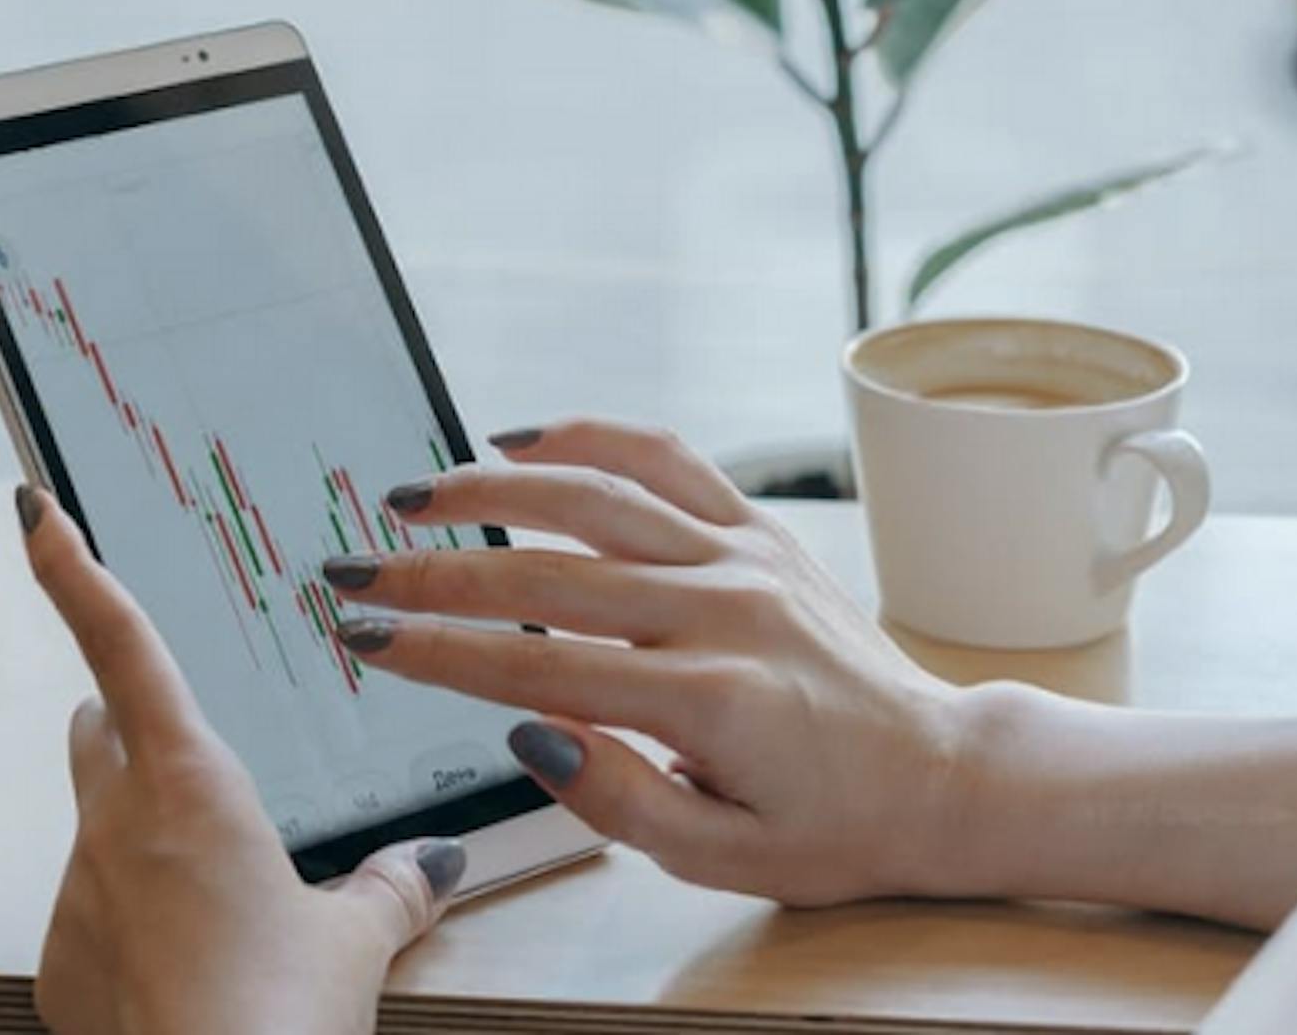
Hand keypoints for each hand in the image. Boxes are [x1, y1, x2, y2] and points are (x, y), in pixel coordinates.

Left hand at [17, 484, 471, 1034]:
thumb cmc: (281, 1020)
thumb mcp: (356, 944)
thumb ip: (387, 890)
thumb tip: (426, 866)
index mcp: (188, 783)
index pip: (119, 643)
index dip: (71, 569)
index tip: (33, 513)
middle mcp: (114, 823)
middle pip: (97, 732)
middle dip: (129, 727)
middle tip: (190, 761)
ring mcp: (76, 895)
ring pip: (98, 836)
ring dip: (145, 848)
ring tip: (223, 918)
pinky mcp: (58, 967)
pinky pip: (90, 924)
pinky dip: (132, 934)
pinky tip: (187, 983)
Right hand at [327, 421, 973, 906]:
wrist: (944, 775)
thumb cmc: (832, 828)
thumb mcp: (723, 859)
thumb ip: (617, 802)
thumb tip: (527, 731)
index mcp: (705, 699)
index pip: (533, 665)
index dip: (436, 651)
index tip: (365, 638)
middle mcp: (722, 610)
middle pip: (545, 572)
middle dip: (432, 570)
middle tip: (352, 569)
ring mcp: (744, 557)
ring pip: (596, 496)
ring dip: (490, 487)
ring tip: (411, 496)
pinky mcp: (759, 531)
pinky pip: (666, 460)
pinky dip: (589, 437)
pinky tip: (520, 439)